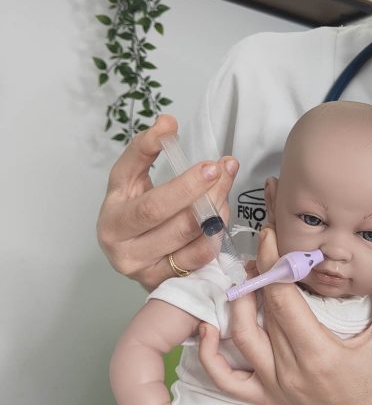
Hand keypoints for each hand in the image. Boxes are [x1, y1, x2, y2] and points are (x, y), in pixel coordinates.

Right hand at [96, 114, 239, 289]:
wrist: (131, 252)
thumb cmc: (133, 210)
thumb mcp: (130, 179)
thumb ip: (146, 149)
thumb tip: (167, 122)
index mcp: (112, 217)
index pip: (144, 194)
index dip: (176, 177)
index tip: (200, 154)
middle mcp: (122, 247)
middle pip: (167, 217)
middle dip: (201, 190)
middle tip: (222, 169)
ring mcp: (143, 269)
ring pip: (188, 239)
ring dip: (214, 211)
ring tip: (224, 186)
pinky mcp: (164, 282)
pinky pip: (198, 259)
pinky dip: (214, 235)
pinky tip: (220, 215)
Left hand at [198, 227, 371, 404]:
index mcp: (319, 353)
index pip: (283, 298)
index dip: (273, 263)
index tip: (272, 236)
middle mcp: (290, 370)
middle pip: (262, 311)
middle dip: (260, 271)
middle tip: (265, 244)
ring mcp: (274, 387)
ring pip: (239, 339)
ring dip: (238, 303)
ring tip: (249, 275)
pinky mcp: (267, 401)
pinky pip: (226, 379)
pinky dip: (209, 355)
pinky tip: (209, 328)